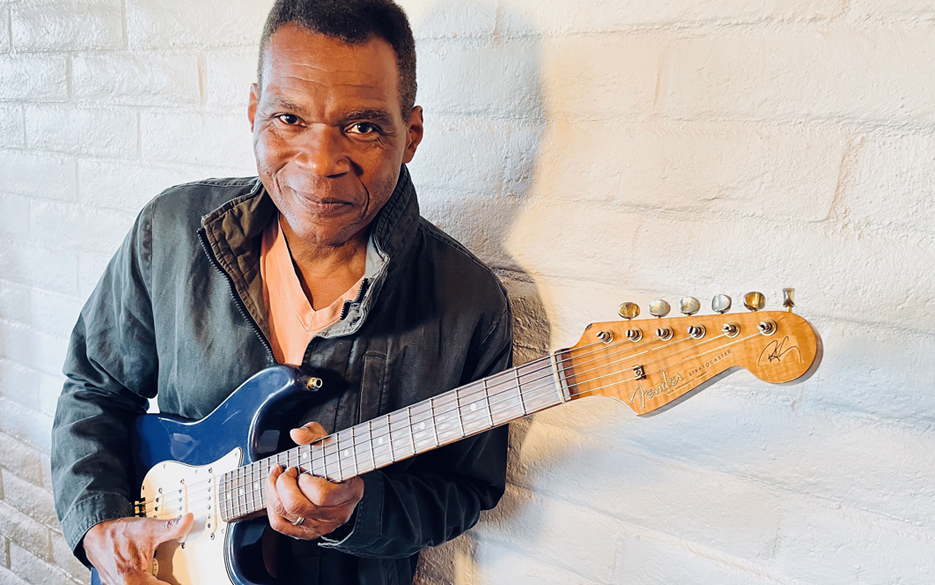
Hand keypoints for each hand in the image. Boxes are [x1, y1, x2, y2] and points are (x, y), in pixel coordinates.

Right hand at [84, 514, 193, 584]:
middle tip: (172, 577)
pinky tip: (150, 577)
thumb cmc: (119, 534)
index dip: (170, 584)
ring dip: (152, 581)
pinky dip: (145, 581)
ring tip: (161, 576)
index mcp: (131, 579)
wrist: (96, 534)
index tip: (181, 581)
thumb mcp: (149, 528)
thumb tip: (187, 521)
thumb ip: (171, 528)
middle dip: (162, 582)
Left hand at [265, 421, 363, 539]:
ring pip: (287, 515)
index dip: (304, 481)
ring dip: (274, 493)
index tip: (299, 468)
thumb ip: (313, 433)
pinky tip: (275, 493)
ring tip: (277, 479)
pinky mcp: (306, 533)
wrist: (337, 481)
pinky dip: (271, 507)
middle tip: (286, 472)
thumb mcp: (326, 442)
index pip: (322, 495)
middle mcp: (338, 514)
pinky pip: (279, 525)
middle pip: (299, 507)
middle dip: (283, 485)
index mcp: (350, 492)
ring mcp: (322, 527)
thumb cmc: (332, 461)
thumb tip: (296, 434)